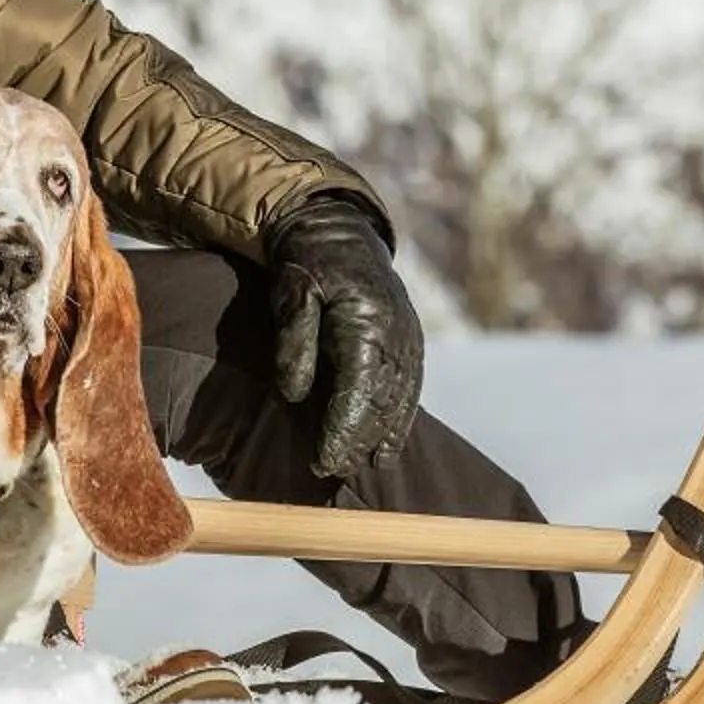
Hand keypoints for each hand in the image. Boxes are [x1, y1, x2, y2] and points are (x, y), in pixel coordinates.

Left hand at [267, 196, 423, 479]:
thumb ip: (293, 342)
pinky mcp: (412, 343)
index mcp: (367, 321)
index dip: (341, 430)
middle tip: (327, 472)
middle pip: (381, 403)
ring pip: (400, 402)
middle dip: (357, 442)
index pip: (357, 390)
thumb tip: (294, 394)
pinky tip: (385, 449)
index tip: (321, 462)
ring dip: (380, 438)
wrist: (339, 231)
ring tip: (358, 468)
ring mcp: (411, 340)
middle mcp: (398, 335)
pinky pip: (410, 391)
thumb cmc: (307, 263)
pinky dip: (399, 422)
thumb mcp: (291, 293)